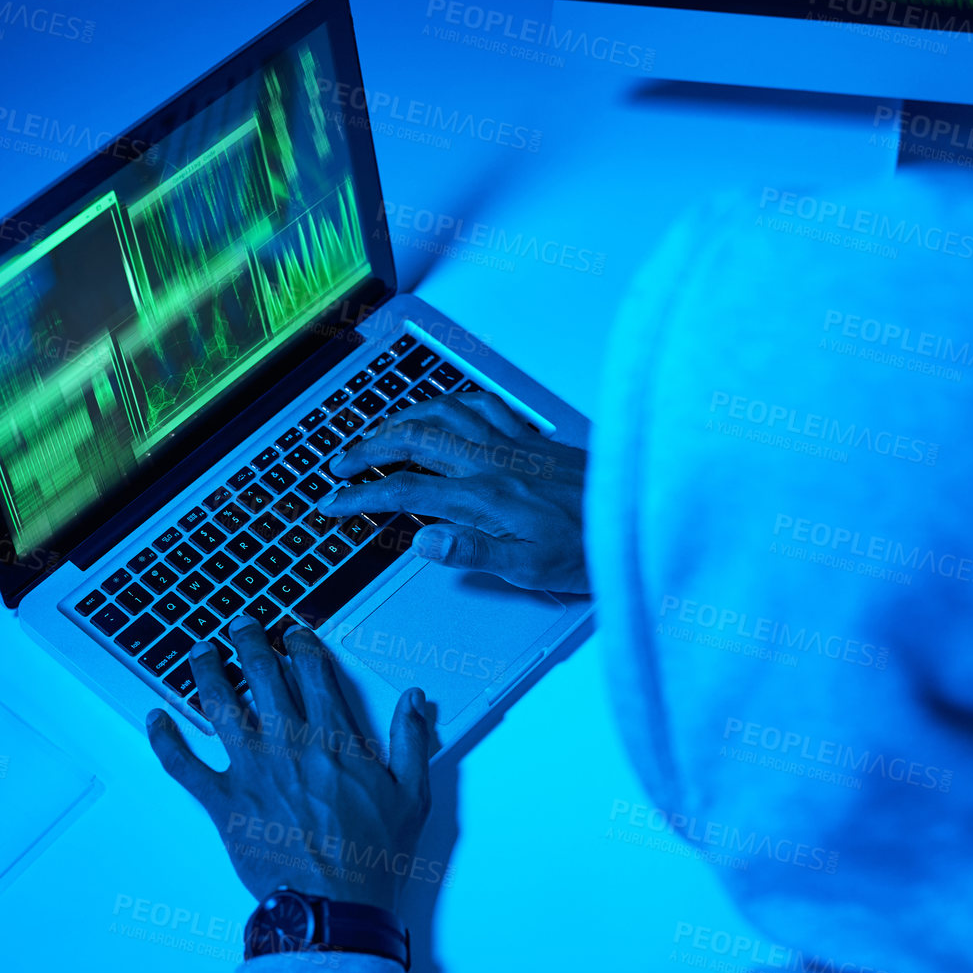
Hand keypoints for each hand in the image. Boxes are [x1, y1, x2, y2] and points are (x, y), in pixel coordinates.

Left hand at [145, 615, 434, 913]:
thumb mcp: (411, 796)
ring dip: (206, 670)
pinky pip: (184, 765)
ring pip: (219, 704)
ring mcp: (251, 770)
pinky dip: (165, 740)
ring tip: (199, 650)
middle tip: (240, 624)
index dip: (300, 642)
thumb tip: (413, 701)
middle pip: (262, 674)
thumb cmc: (369, 859)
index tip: (293, 631)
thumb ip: (411, 741)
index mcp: (333, 739)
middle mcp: (287, 744)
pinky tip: (155, 720)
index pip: (312, 671)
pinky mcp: (224, 802)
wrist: (332, 906)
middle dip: (249, 641)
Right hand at [320, 391, 589, 593]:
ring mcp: (512, 443)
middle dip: (369, 448)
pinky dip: (449, 401)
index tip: (333, 502)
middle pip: (414, 438)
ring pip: (442, 411)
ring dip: (401, 418)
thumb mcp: (529, 571)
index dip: (362, 494)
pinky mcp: (530, 438)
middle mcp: (493, 461)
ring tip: (377, 433)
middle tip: (341, 464)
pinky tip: (441, 408)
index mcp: (485, 497)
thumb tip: (422, 541)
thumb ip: (472, 552)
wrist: (639, 517)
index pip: (406, 490)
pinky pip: (480, 403)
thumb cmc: (590, 549)